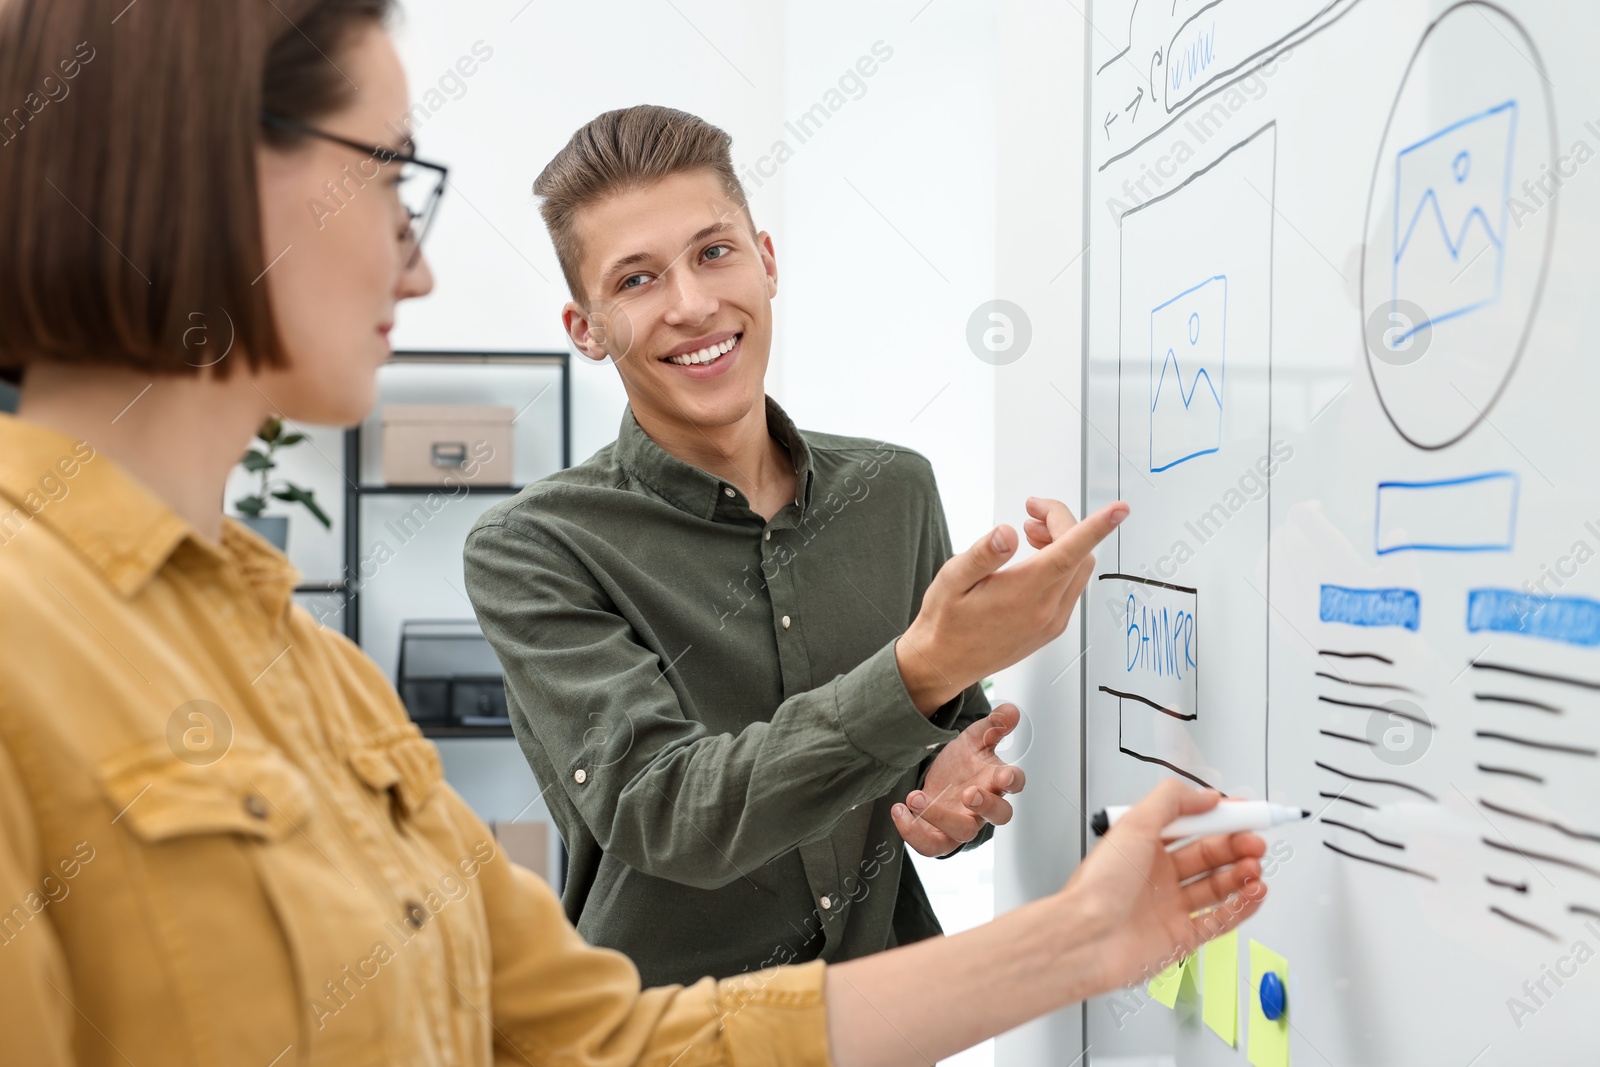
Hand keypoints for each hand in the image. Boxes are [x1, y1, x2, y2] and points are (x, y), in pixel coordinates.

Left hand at [891, 703, 1027, 856]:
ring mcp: (963, 824)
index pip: (1015, 784)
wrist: (941, 780)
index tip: (1004, 775)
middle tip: (968, 792)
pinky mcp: (941, 836)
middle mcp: (983, 807)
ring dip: (939, 818)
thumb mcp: (975, 738)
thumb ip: (992, 725)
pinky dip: (913, 832)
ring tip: (915, 797)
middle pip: (999, 816)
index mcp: (995, 781)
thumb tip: (1010, 711)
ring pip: (962, 833)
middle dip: (986, 806)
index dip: (1013, 780)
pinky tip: (900, 809)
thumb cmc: (964, 763)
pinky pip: (931, 846)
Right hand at [896, 498, 1126, 713]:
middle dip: (1062, 524)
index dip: (1096, 527)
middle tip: (1033, 512)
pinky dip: (1063, 565)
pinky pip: (1071, 588)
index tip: (1118, 510)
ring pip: (1078, 571)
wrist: (945, 663)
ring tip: (1030, 532)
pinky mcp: (1051, 628)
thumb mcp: (952, 579)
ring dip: (1064, 543)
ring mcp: (1052, 621)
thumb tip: (1006, 533)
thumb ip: (983, 554)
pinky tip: (1035, 559)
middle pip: (1079, 555)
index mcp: (1024, 593)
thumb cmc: (946, 622)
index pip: (1070, 552)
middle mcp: (1046, 610)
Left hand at [1060, 780, 1266, 994]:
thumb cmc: (1098, 886)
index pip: (1192, 825)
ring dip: (1241, 874)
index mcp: (1144, 846)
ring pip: (1218, 886)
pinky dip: (1242, 906)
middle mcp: (1157, 875)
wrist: (1086, 938)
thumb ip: (1171, 802)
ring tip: (1255, 866)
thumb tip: (1206, 795)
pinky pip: (1221, 920)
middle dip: (1236, 845)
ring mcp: (1170, 906)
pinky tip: (1254, 892)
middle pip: (1209, 854)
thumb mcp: (1134, 825)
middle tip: (1255, 841)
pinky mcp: (1181, 937)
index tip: (1246, 811)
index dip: (1221, 818)